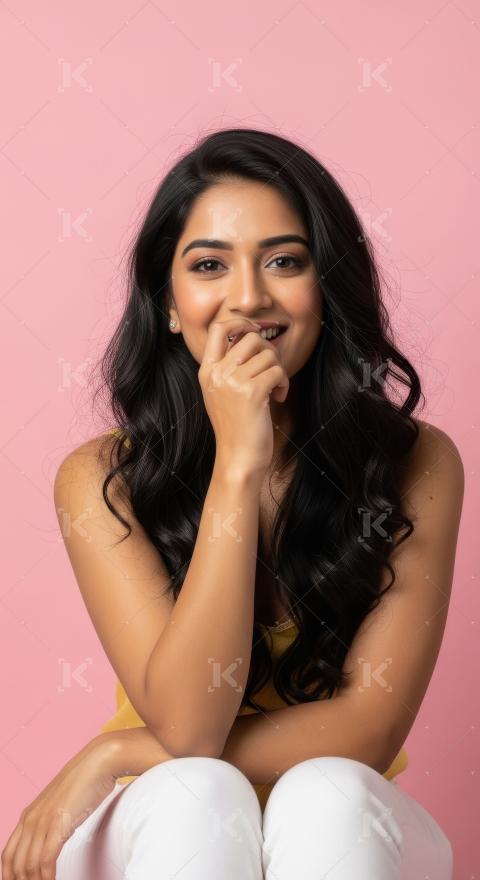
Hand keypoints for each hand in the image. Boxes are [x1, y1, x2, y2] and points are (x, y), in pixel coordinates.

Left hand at [1, 735, 117, 879]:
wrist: (98, 763)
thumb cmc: (85, 782)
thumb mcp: (60, 804)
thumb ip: (50, 822)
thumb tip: (52, 840)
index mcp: (28, 815)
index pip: (7, 855)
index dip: (9, 875)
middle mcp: (30, 819)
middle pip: (14, 864)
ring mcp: (43, 822)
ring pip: (29, 865)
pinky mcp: (59, 825)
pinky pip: (46, 860)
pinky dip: (47, 877)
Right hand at [198, 317, 289, 475]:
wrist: (238, 458)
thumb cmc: (236, 427)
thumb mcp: (222, 393)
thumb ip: (229, 367)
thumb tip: (253, 337)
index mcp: (206, 371)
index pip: (218, 329)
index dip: (240, 323)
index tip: (255, 334)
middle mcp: (216, 373)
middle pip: (250, 337)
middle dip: (268, 351)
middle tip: (271, 371)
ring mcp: (232, 382)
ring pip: (268, 354)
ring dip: (278, 370)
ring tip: (275, 388)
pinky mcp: (251, 393)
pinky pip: (277, 371)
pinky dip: (283, 383)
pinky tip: (278, 397)